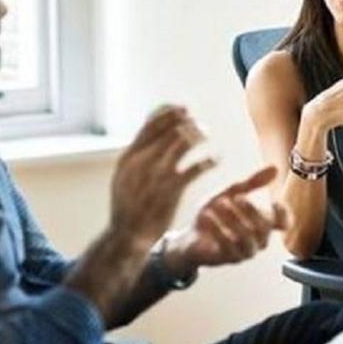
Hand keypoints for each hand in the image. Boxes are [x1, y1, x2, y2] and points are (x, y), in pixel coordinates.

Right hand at [109, 106, 214, 248]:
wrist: (127, 235)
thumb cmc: (129, 204)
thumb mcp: (124, 176)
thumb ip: (137, 155)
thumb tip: (149, 131)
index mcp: (129, 157)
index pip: (150, 124)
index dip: (170, 112)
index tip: (184, 108)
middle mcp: (142, 162)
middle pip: (170, 129)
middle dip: (188, 122)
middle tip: (199, 125)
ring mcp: (157, 175)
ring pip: (184, 142)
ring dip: (199, 136)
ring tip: (207, 136)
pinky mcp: (172, 190)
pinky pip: (197, 167)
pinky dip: (210, 160)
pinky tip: (217, 159)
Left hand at [172, 165, 289, 269]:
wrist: (190, 235)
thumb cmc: (215, 214)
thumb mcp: (231, 192)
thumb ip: (252, 182)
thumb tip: (275, 168)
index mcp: (263, 223)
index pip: (283, 223)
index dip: (283, 213)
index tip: (273, 201)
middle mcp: (258, 239)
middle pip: (264, 229)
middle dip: (252, 212)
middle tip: (238, 197)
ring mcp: (244, 251)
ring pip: (247, 239)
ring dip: (234, 220)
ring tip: (220, 204)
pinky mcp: (227, 259)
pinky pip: (228, 247)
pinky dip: (218, 230)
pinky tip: (207, 216)